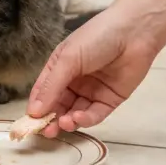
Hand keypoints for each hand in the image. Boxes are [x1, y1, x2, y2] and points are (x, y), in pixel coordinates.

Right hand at [27, 6, 159, 136]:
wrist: (135, 32)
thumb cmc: (96, 38)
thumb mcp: (67, 59)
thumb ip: (51, 87)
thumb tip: (34, 111)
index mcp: (59, 68)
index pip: (43, 92)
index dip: (36, 107)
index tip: (30, 123)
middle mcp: (73, 81)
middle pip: (58, 106)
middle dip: (51, 119)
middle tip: (46, 132)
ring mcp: (91, 91)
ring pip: (75, 113)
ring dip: (68, 120)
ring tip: (64, 123)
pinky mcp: (109, 99)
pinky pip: (95, 114)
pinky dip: (86, 118)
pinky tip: (79, 118)